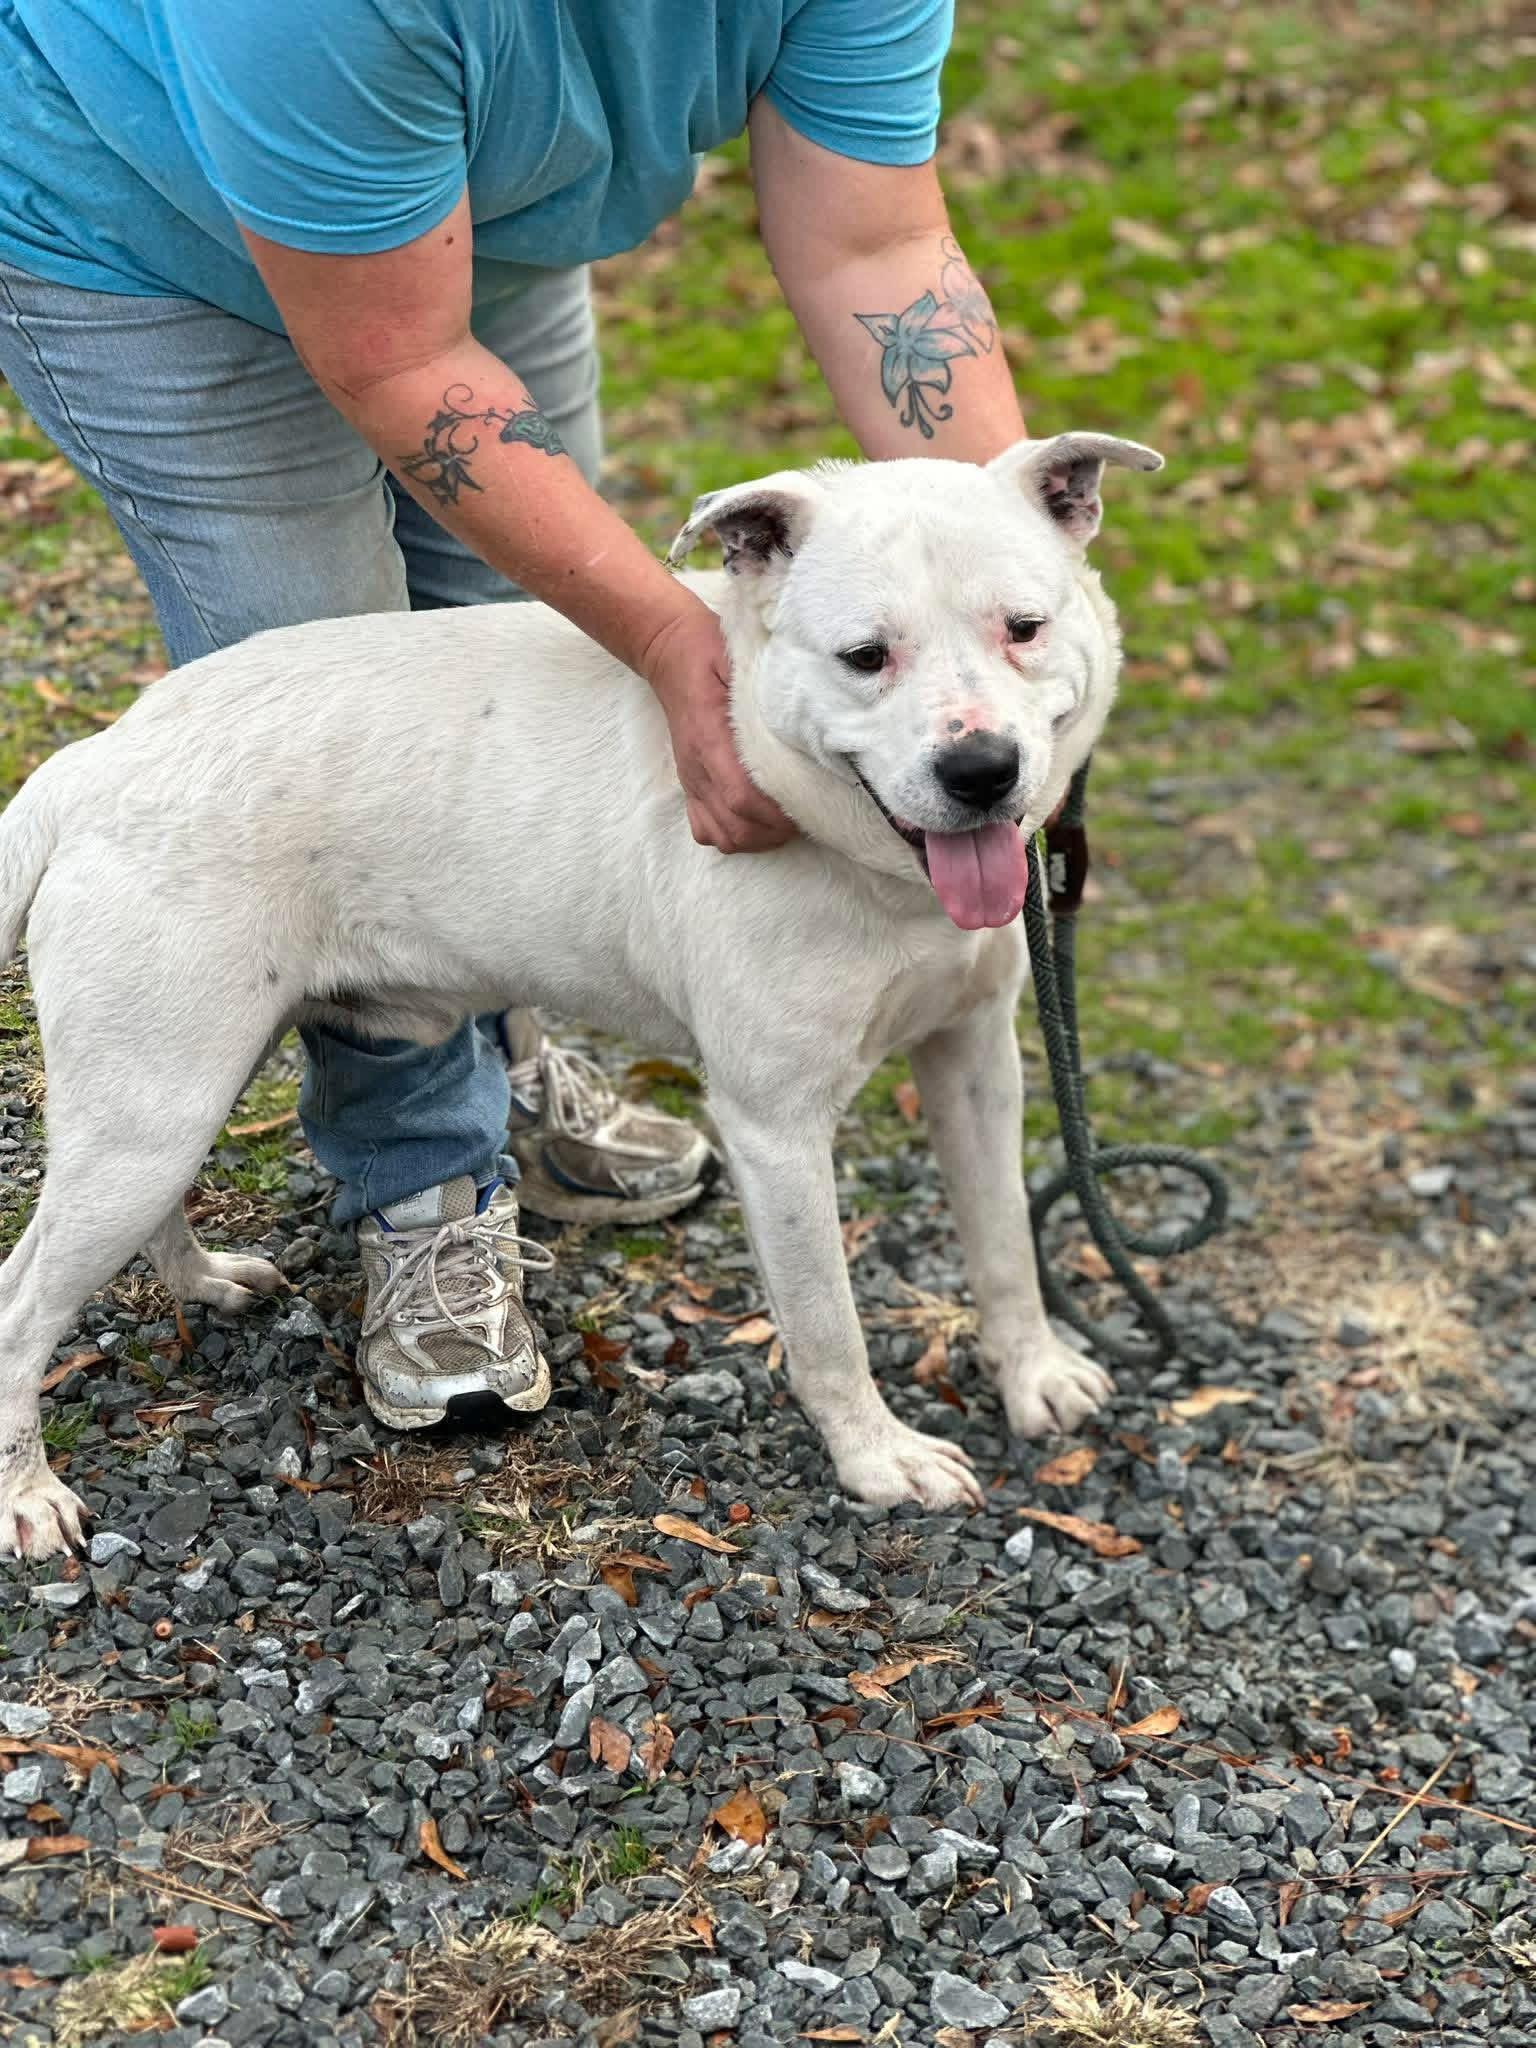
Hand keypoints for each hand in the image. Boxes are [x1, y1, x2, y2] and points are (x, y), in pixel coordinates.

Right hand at [641, 604, 797, 853]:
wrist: (670, 653)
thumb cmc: (711, 653)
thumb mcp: (743, 661)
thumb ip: (770, 690)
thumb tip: (812, 712)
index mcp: (710, 738)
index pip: (742, 796)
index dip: (776, 812)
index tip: (808, 804)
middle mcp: (698, 768)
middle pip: (735, 826)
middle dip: (775, 830)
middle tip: (805, 813)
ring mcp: (692, 781)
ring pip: (723, 836)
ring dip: (758, 837)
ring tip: (784, 820)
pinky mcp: (690, 786)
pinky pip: (706, 830)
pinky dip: (734, 835)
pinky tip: (754, 819)